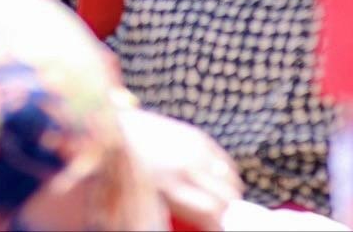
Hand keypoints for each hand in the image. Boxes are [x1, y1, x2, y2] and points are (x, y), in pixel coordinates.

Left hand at [117, 106, 240, 229]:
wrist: (122, 130)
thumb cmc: (129, 170)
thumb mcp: (147, 196)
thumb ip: (173, 212)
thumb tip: (192, 224)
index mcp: (169, 186)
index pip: (211, 210)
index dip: (219, 224)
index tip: (218, 229)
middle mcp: (185, 166)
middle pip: (225, 196)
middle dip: (226, 211)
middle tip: (220, 217)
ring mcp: (194, 148)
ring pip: (230, 179)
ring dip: (229, 193)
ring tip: (221, 201)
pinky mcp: (198, 136)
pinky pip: (225, 161)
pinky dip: (227, 174)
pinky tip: (220, 182)